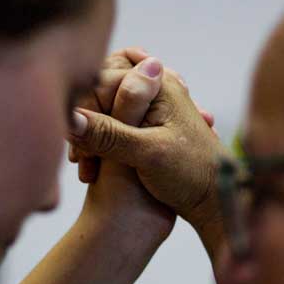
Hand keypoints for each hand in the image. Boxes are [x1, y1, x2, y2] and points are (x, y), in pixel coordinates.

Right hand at [69, 67, 226, 234]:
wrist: (215, 202)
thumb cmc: (190, 175)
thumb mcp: (146, 154)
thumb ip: (108, 134)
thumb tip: (69, 118)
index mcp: (159, 84)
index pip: (100, 80)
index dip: (83, 113)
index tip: (81, 151)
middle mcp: (155, 89)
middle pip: (99, 92)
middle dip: (85, 125)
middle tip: (82, 163)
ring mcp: (151, 109)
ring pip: (104, 111)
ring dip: (91, 138)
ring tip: (90, 172)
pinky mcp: (147, 128)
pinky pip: (113, 125)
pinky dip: (101, 145)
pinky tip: (97, 170)